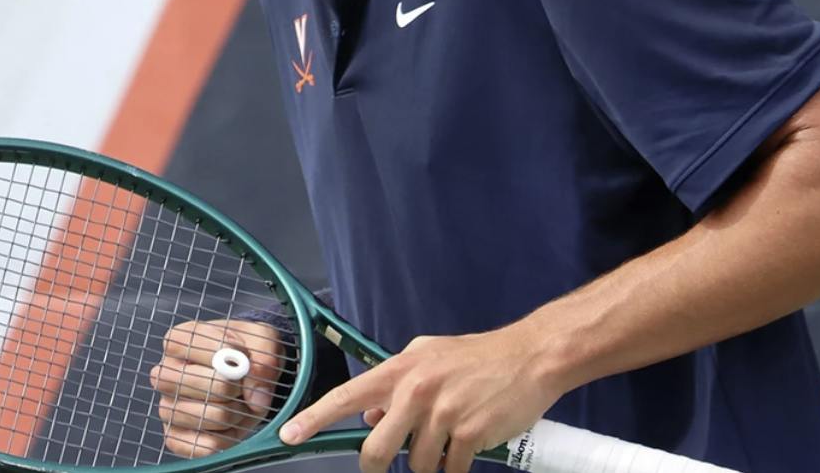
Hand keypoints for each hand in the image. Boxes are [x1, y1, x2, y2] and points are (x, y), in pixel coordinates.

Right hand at [151, 319, 287, 456]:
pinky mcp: (175, 437)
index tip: (243, 355)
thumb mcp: (264, 339)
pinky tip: (233, 424)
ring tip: (242, 404)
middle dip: (232, 386)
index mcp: (179, 340)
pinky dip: (228, 438)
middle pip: (196, 382)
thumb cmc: (250, 352)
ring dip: (235, 413)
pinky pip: (203, 445)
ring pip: (204, 416)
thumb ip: (264, 358)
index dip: (226, 352)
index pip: (191, 343)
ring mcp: (167, 407)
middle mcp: (165, 373)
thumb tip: (255, 397)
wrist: (249, 376)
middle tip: (244, 386)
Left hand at [279, 326, 562, 472]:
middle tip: (392, 461)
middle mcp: (416, 391)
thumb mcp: (428, 357)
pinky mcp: (468, 435)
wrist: (530, 357)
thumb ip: (396, 384)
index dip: (315, 419)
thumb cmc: (477, 357)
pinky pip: (449, 471)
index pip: (348, 397)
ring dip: (428, 464)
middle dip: (380, 464)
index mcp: (401, 370)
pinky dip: (454, 469)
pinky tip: (463, 455)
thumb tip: (371, 418)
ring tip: (446, 443)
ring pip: (416, 464)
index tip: (289, 435)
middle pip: (376, 450)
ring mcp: (442, 415)